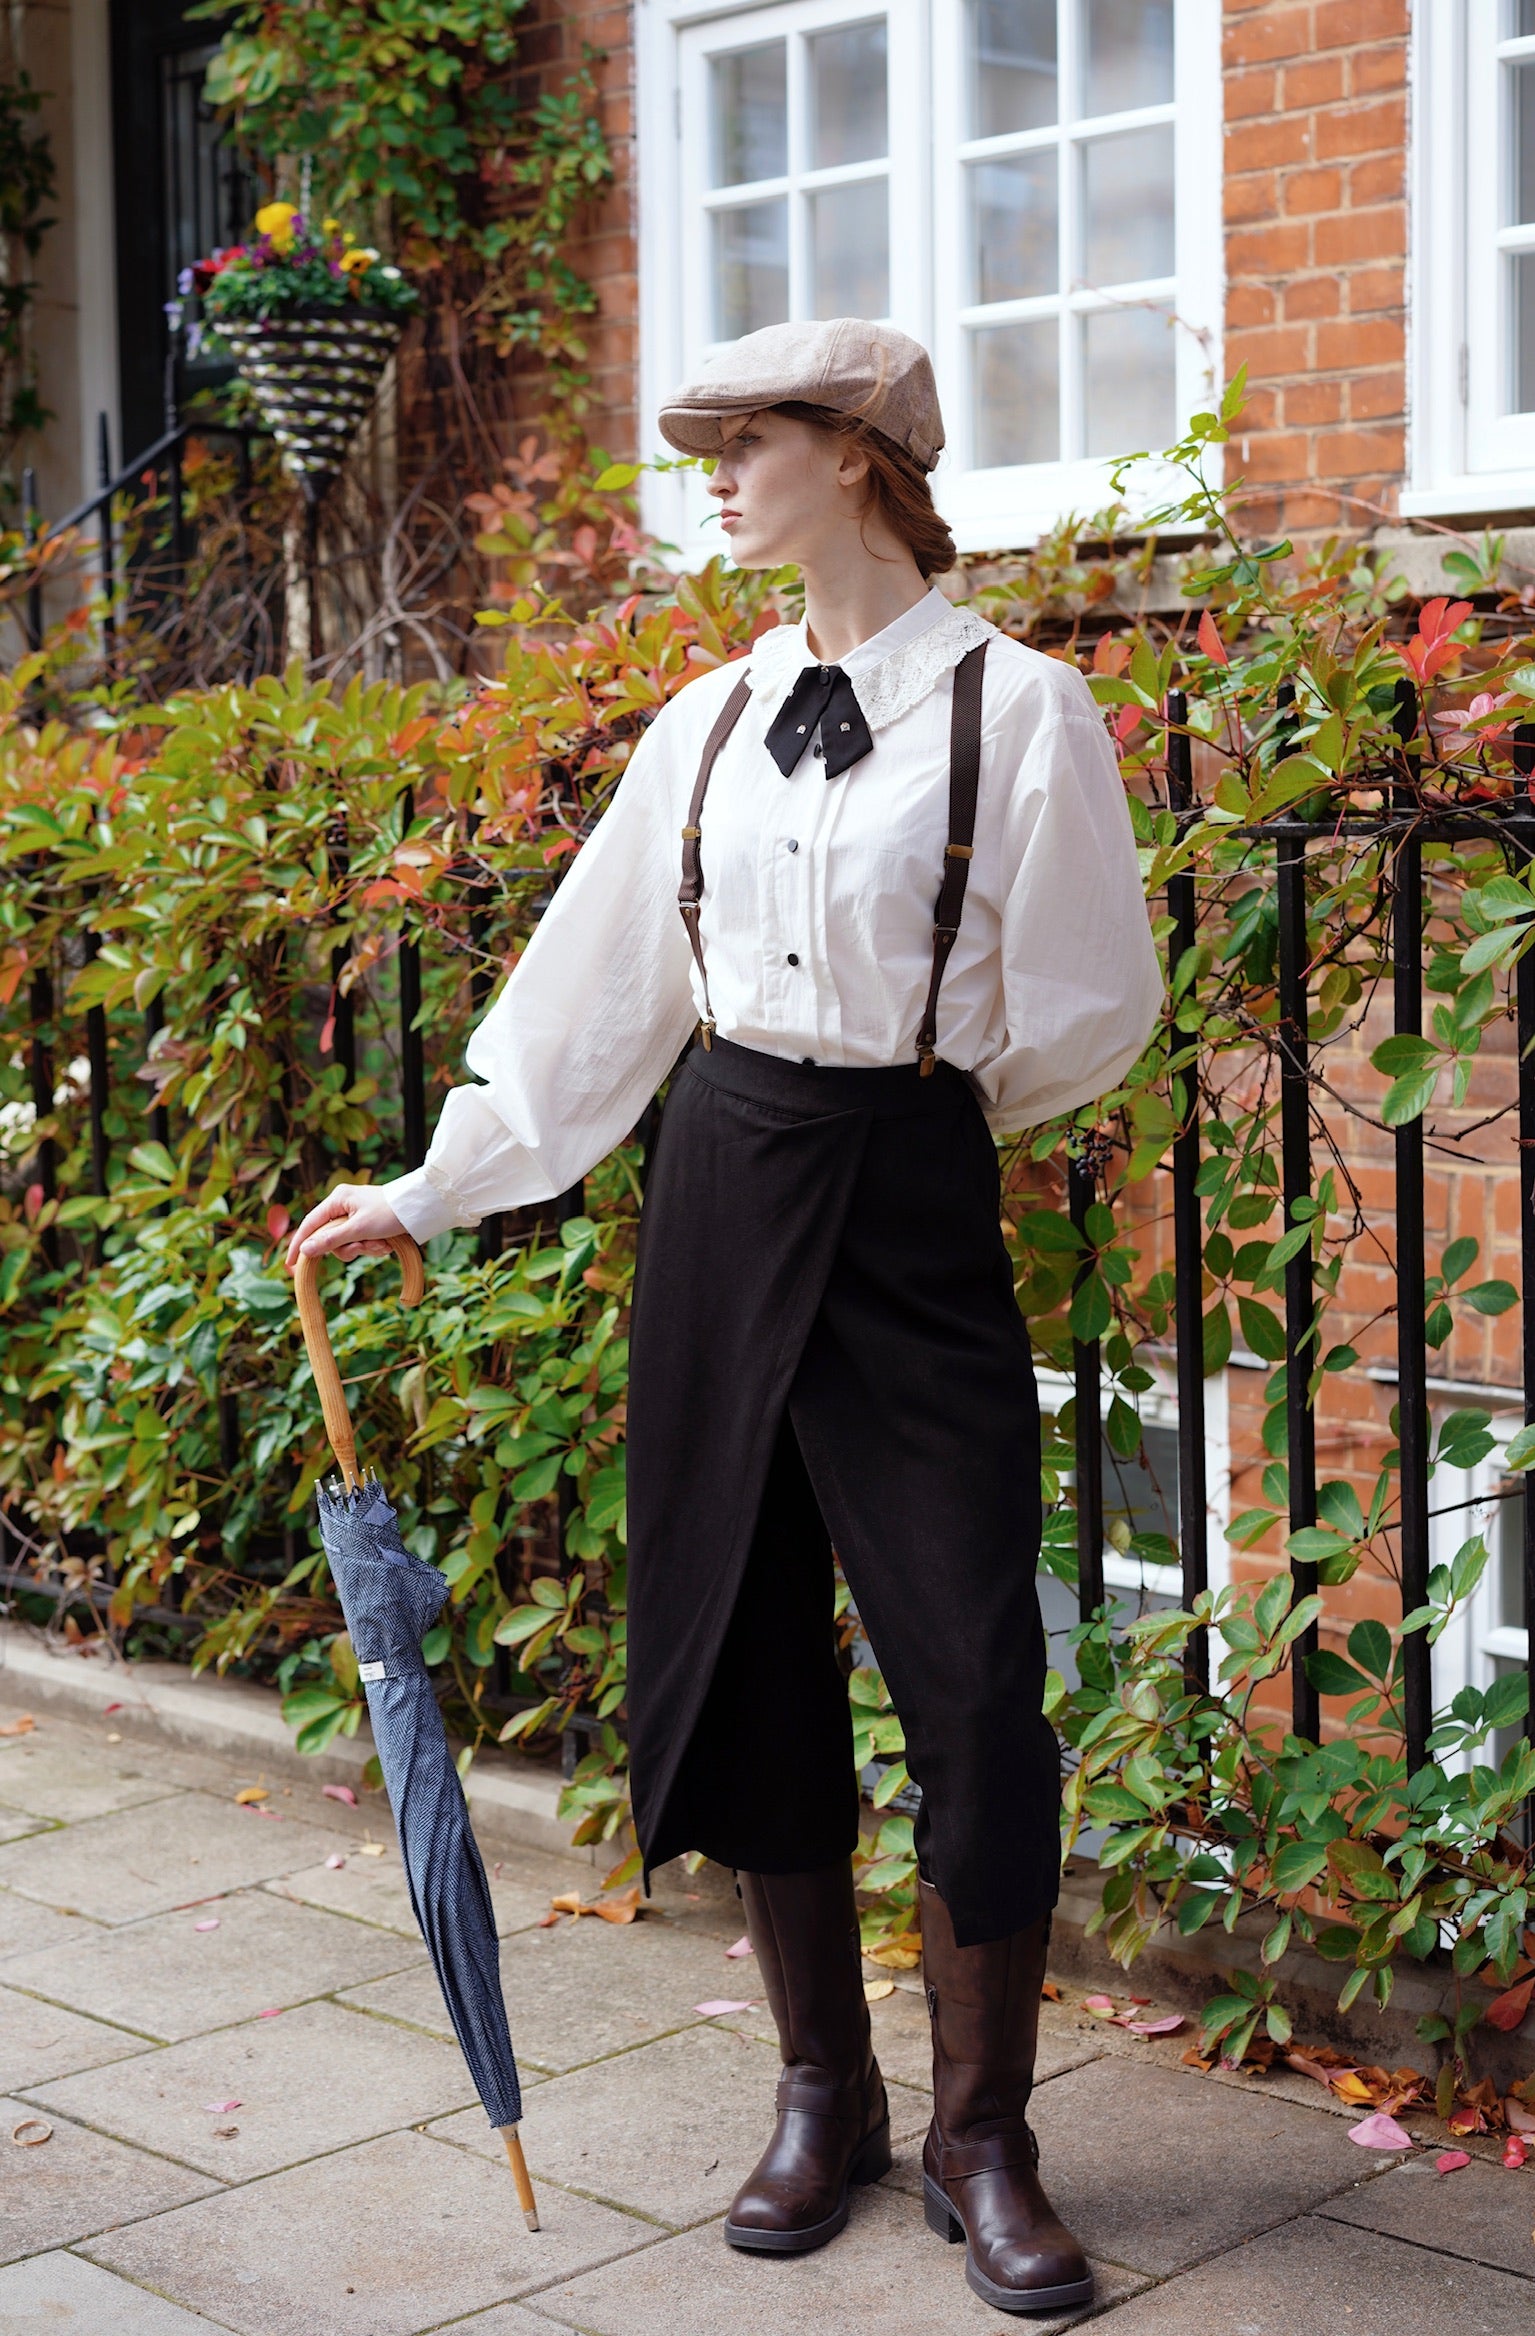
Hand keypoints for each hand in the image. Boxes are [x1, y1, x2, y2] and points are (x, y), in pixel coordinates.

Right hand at [284, 1184, 407, 1273]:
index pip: (310, 1224)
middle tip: (364, 1247)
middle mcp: (344, 1205)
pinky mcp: (368, 1224)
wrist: (421, 1208)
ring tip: (381, 1245)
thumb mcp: (359, 1229)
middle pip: (330, 1238)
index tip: (291, 1264)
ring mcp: (356, 1215)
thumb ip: (330, 1240)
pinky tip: (386, 1244)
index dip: (300, 1244)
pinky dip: (372, 1247)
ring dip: (363, 1249)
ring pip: (346, 1243)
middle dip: (348, 1248)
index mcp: (337, 1200)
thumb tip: (304, 1250)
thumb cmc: (390, 1214)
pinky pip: (361, 1242)